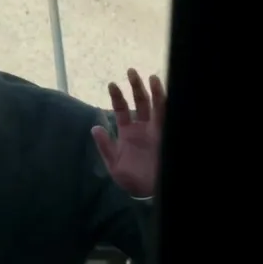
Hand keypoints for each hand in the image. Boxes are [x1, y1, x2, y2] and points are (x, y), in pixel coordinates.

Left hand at [91, 68, 165, 197]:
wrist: (148, 192)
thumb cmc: (130, 179)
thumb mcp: (113, 164)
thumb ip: (105, 146)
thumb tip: (95, 128)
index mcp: (128, 132)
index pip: (122, 109)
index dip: (117, 97)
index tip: (112, 84)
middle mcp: (142, 128)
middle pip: (140, 103)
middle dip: (136, 87)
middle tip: (131, 71)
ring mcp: (155, 131)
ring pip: (155, 106)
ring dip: (153, 92)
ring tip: (150, 77)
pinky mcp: (166, 136)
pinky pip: (167, 117)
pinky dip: (167, 104)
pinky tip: (165, 92)